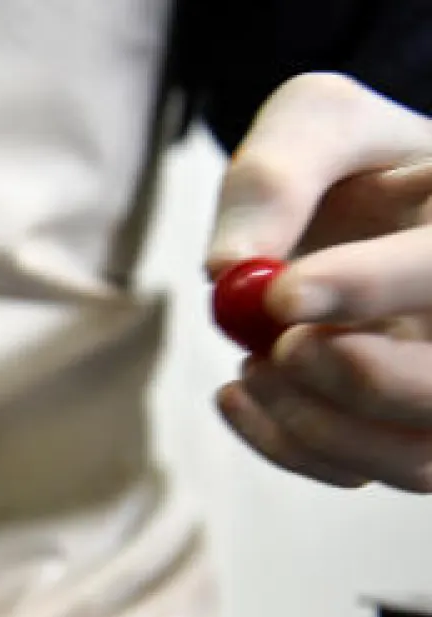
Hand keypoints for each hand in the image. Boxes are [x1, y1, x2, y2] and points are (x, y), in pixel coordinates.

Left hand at [206, 72, 431, 491]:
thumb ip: (276, 176)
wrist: (357, 208)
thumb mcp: (313, 123)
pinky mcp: (409, 434)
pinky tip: (238, 390)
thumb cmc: (344, 161)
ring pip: (418, 457)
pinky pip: (365, 471)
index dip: (373, 287)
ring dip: (317, 424)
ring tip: (250, 364)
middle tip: (279, 345)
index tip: (281, 292)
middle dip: (360, 377)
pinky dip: (290, 445)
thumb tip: (225, 268)